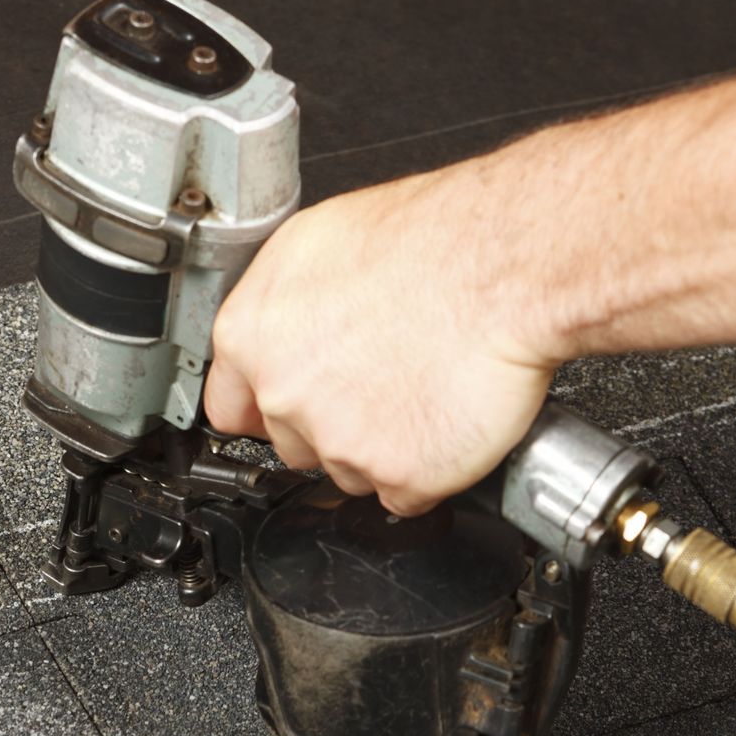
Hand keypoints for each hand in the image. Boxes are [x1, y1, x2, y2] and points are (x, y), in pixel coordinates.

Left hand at [204, 162, 559, 516]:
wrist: (505, 267)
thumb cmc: (430, 241)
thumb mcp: (319, 241)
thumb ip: (280, 305)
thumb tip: (278, 330)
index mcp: (253, 337)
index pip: (230, 409)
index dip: (268, 408)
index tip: (294, 405)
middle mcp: (286, 396)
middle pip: (293, 445)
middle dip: (331, 424)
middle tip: (379, 381)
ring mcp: (341, 443)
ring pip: (349, 472)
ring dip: (380, 447)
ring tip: (420, 387)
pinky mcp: (400, 477)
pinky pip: (406, 494)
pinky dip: (428, 469)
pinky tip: (442, 418)